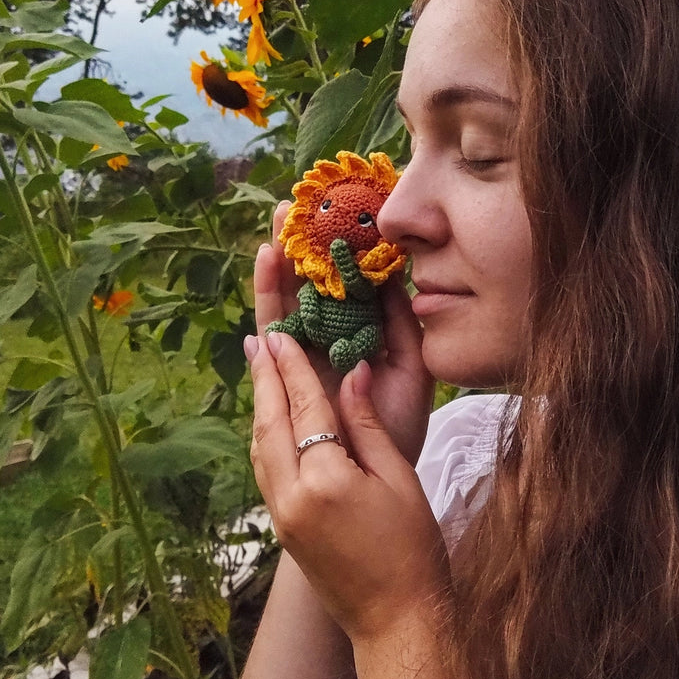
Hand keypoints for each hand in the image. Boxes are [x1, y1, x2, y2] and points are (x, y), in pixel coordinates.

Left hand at [246, 330, 450, 642]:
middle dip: (264, 378)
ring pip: (260, 448)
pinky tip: (270, 420)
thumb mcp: (399, 479)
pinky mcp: (282, 529)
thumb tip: (352, 373)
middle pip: (269, 424)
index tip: (280, 334)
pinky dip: (265, 437)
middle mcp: (291, 497)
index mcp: (325, 481)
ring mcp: (282, 516)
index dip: (292, 368)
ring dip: (259, 406)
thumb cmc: (412, 551)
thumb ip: (368, 425)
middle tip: (258, 338)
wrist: (396, 621)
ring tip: (259, 370)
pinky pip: (265, 470)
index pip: (305, 409)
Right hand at [255, 201, 433, 462]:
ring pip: (285, 302)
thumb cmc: (401, 424)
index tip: (335, 209)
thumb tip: (389, 272)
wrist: (380, 475)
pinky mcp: (287, 375)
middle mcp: (325, 341)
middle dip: (298, 245)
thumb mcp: (413, 365)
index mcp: (357, 334)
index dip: (334, 248)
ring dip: (279, 265)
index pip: (341, 282)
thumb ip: (401, 321)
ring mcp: (303, 357)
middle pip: (306, 285)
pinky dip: (269, 299)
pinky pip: (273, 331)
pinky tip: (266, 266)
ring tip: (276, 228)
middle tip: (293, 203)